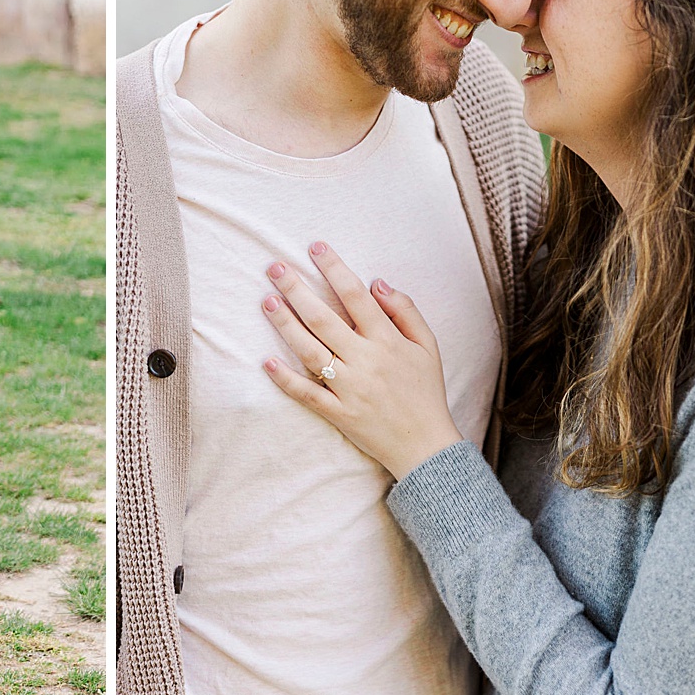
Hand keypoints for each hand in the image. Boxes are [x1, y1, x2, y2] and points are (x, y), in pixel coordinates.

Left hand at [260, 241, 464, 481]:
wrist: (428, 447)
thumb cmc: (426, 391)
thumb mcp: (428, 346)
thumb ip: (405, 310)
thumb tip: (377, 282)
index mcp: (388, 341)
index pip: (356, 296)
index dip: (334, 268)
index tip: (315, 247)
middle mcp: (366, 361)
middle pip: (324, 319)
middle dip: (297, 290)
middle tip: (275, 267)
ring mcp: (350, 389)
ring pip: (310, 351)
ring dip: (285, 325)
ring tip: (266, 301)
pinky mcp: (339, 413)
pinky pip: (308, 394)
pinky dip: (286, 379)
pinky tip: (266, 361)